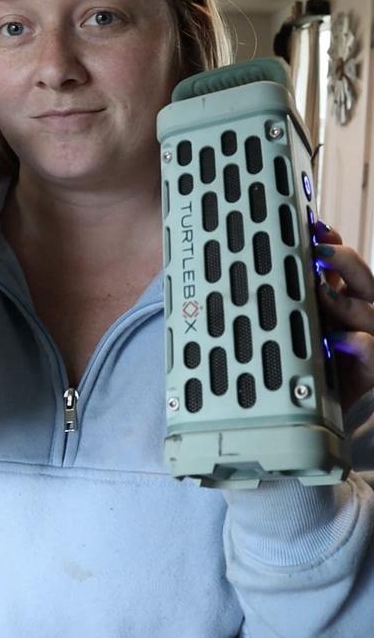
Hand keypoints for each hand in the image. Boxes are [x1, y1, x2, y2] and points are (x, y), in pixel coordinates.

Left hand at [314, 221, 373, 413]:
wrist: (327, 411)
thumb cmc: (314, 365)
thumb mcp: (303, 324)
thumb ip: (297, 298)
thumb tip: (273, 264)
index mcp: (343, 300)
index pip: (344, 264)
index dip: (334, 244)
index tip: (317, 227)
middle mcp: (359, 315)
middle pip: (363, 278)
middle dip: (343, 261)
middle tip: (319, 253)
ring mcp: (368, 338)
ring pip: (368, 310)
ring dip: (344, 299)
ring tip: (322, 292)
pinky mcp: (372, 367)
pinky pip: (370, 348)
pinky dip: (355, 342)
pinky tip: (335, 340)